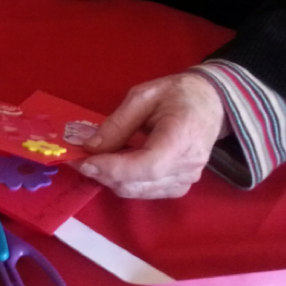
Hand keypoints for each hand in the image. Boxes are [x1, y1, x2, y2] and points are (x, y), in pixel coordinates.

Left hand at [76, 71, 224, 199]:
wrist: (209, 103)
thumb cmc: (177, 94)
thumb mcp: (142, 96)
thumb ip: (118, 123)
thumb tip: (91, 146)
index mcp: (181, 138)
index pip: (147, 165)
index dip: (113, 168)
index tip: (84, 161)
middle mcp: (187, 166)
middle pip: (140, 183)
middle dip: (104, 173)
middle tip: (77, 157)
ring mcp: (187, 180)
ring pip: (140, 191)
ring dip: (111, 179)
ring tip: (91, 159)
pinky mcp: (181, 186)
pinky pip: (148, 191)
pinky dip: (126, 182)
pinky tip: (113, 165)